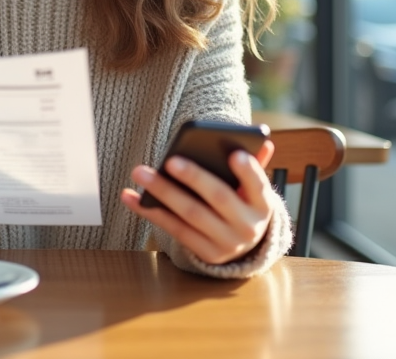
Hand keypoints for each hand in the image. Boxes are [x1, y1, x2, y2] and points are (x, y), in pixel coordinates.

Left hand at [120, 141, 277, 264]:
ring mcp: (226, 244)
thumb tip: (262, 141)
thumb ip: (254, 166)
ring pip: (191, 214)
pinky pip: (174, 230)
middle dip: (194, 177)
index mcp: (263, 205)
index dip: (249, 172)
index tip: (235, 154)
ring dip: (163, 192)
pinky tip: (131, 197)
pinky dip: (150, 212)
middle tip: (169, 160)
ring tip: (141, 172)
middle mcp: (248, 227)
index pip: (259, 186)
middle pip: (219, 198)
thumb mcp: (253, 189)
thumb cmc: (242, 204)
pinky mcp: (205, 254)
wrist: (243, 247)